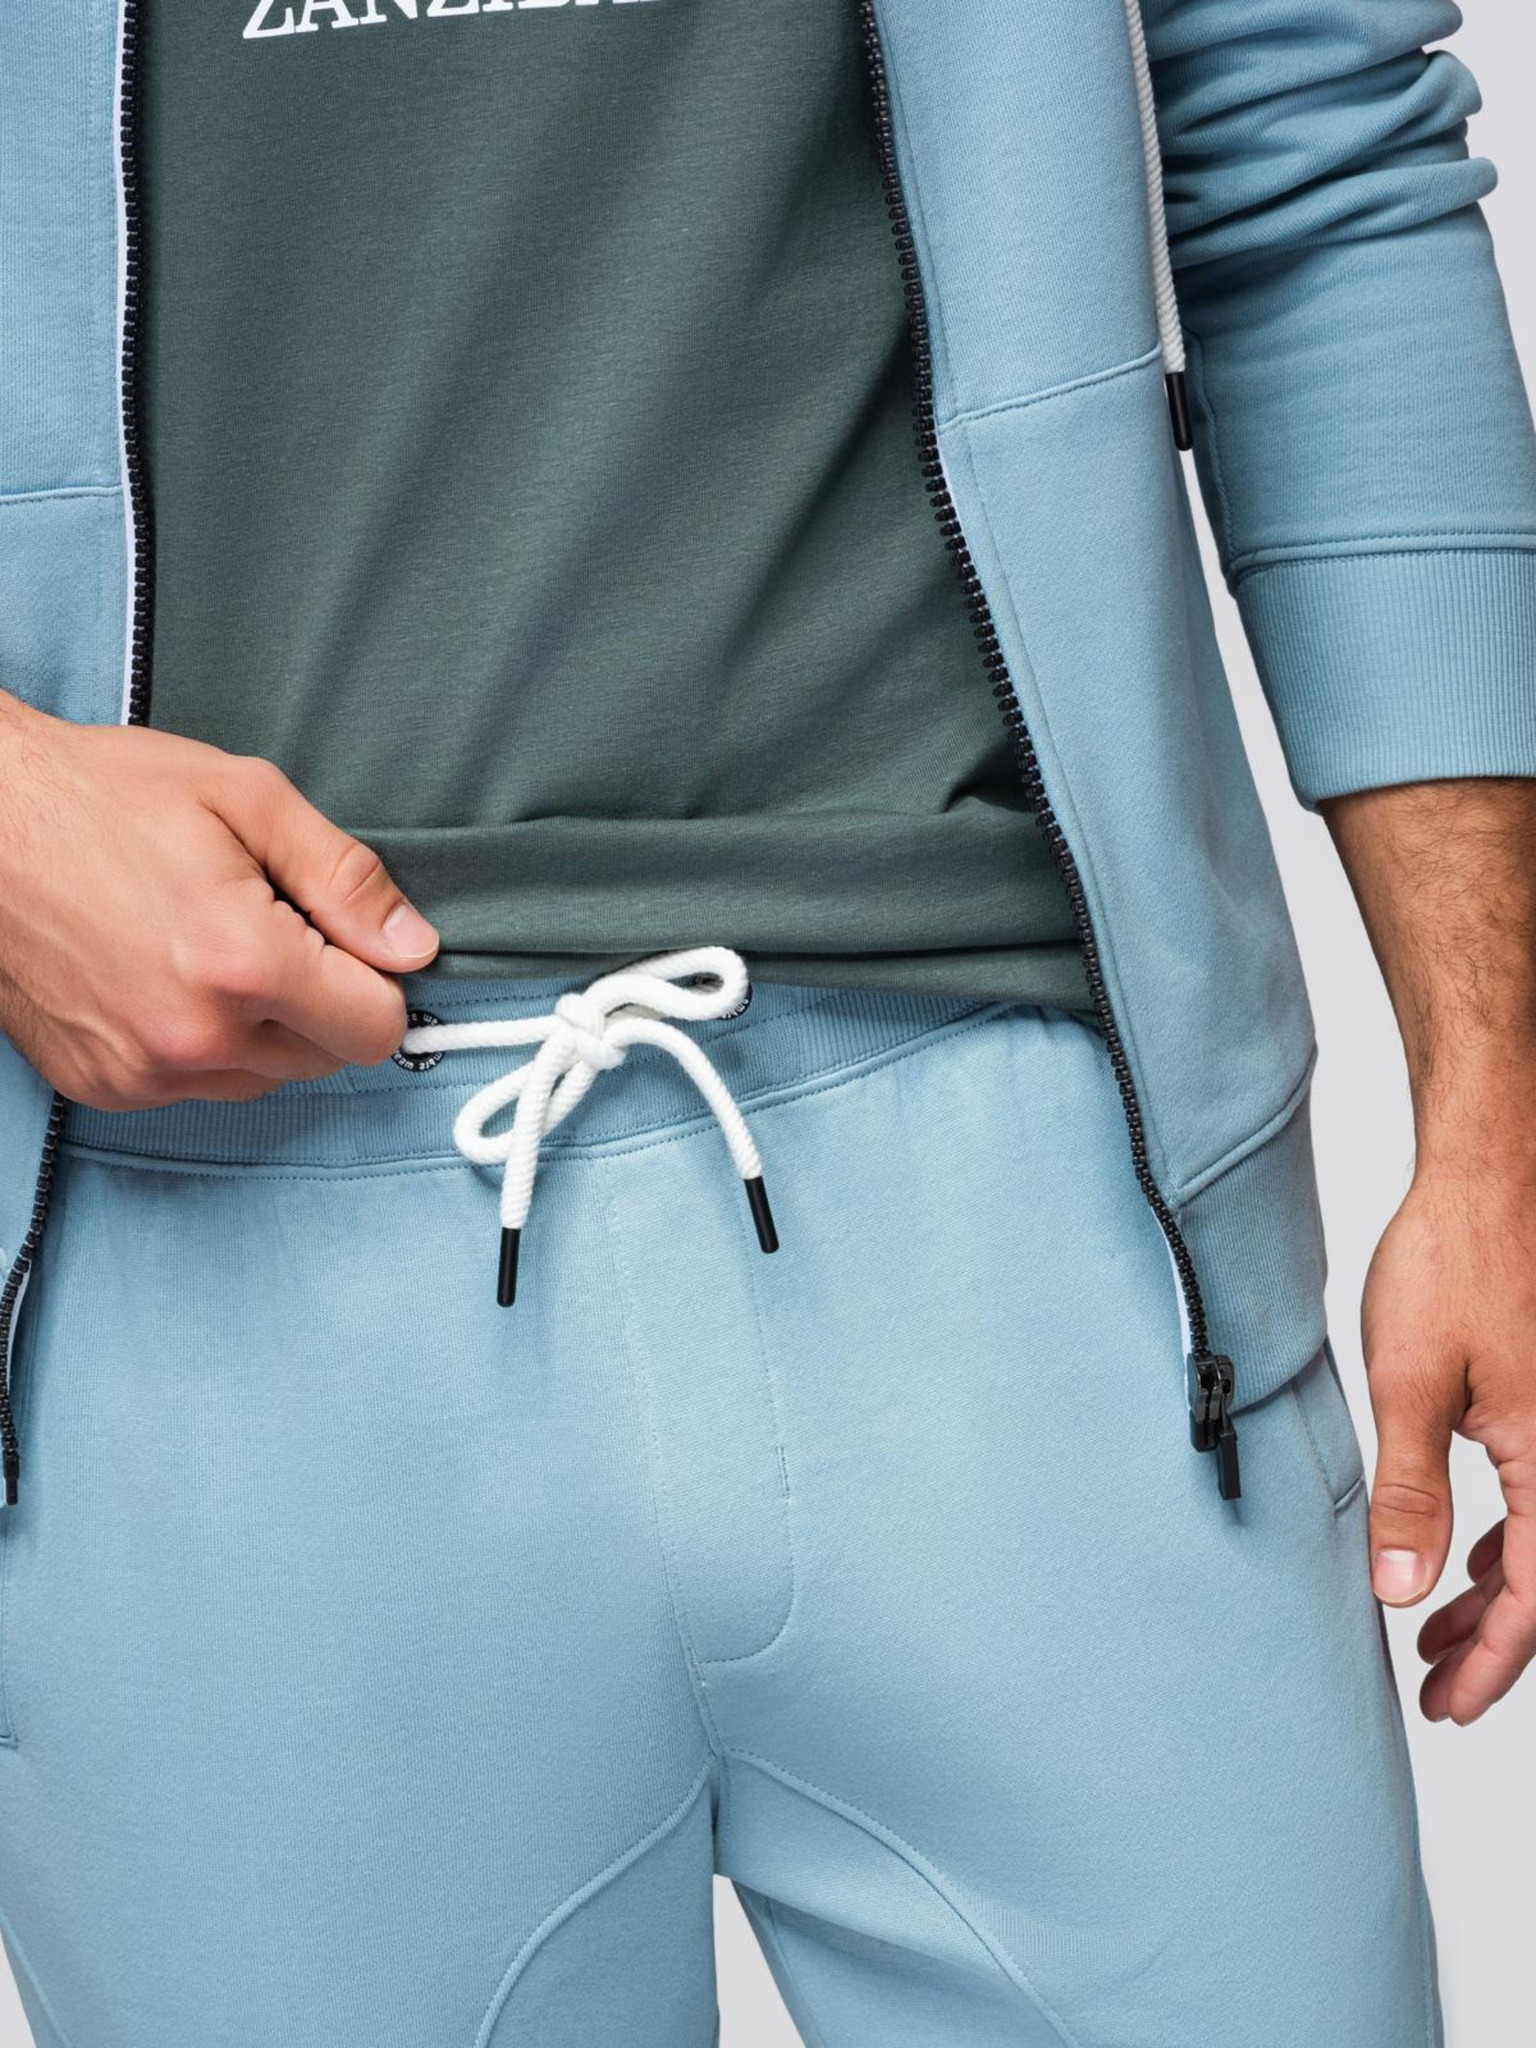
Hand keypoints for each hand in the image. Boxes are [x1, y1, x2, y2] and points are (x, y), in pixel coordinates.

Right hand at [0, 691, 438, 1107]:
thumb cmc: (100, 797)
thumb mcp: (245, 797)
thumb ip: (344, 879)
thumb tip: (413, 946)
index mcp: (244, 965)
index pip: (375, 1028)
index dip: (373, 979)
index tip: (336, 937)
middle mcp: (197, 1038)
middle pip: (326, 1058)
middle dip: (319, 1000)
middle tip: (264, 925)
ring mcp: (145, 1073)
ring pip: (265, 1078)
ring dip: (262, 1027)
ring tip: (205, 945)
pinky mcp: (105, 1088)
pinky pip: (198, 1086)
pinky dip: (202, 1043)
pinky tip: (163, 976)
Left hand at [1362, 1162, 1535, 1723]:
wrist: (1489, 1173)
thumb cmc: (1452, 1259)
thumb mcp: (1409, 1383)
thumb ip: (1409, 1491)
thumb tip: (1401, 1591)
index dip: (1491, 1663)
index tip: (1445, 1703)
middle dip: (1492, 1642)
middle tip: (1436, 1684)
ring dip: (1493, 1592)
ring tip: (1435, 1628)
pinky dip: (1505, 1538)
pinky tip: (1464, 1552)